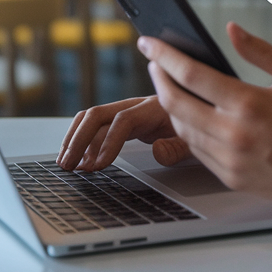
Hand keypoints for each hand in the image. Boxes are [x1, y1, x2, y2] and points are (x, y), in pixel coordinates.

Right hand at [56, 95, 190, 171]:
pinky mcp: (125, 119)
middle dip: (79, 139)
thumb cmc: (202, 128)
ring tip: (67, 164)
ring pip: (93, 118)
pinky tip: (81, 160)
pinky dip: (84, 140)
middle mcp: (138, 105)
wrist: (205, 111)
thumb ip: (179, 147)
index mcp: (156, 108)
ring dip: (75, 139)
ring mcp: (129, 111)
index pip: (124, 120)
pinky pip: (98, 126)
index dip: (108, 142)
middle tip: (69, 166)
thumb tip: (157, 151)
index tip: (97, 166)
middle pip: (99, 114)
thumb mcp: (198, 141)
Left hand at [140, 22, 271, 203]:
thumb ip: (260, 50)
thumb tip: (232, 29)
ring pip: (183, 130)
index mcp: (249, 104)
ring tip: (171, 86)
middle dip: (159, 79)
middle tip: (154, 62)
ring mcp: (231, 161)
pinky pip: (198, 151)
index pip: (191, 76)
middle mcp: (235, 135)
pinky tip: (192, 115)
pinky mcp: (232, 178)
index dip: (164, 56)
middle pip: (176, 105)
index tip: (149, 42)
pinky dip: (189, 130)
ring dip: (171, 106)